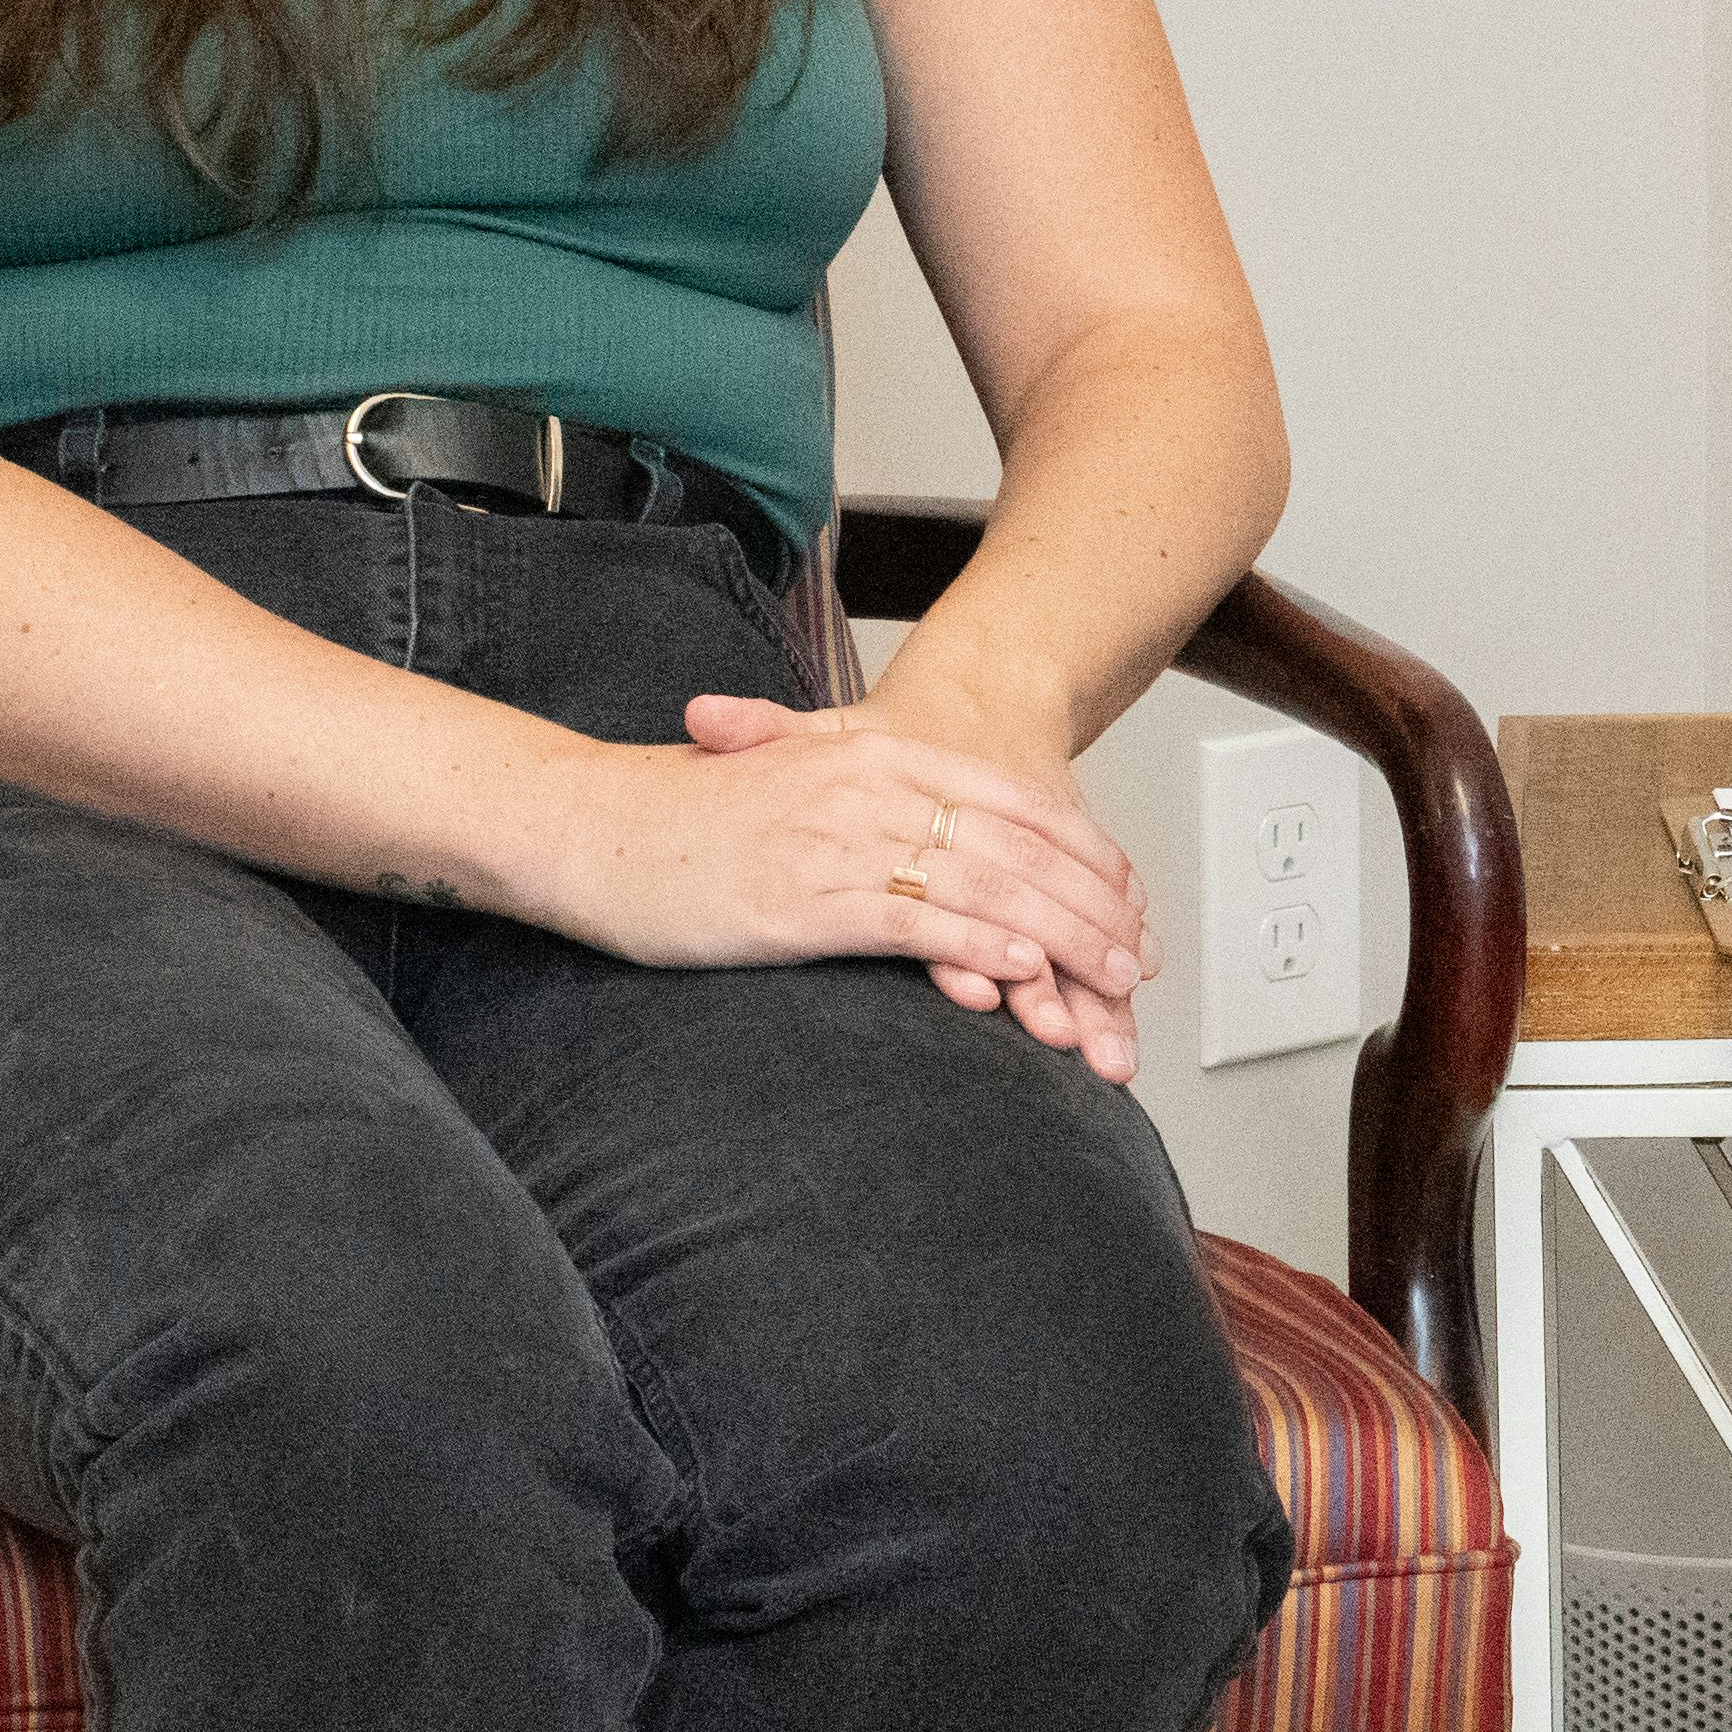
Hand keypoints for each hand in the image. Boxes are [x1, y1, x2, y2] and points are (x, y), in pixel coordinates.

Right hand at [548, 674, 1154, 1074]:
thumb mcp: (795, 782)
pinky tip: (1024, 975)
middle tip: (1141, 951)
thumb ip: (869, 797)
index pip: (1014, 801)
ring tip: (1112, 976)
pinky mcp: (808, 901)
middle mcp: (872, 789)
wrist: (590, 828)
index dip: (1083, 854)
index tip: (1129, 897)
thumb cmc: (687, 822)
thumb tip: (938, 837)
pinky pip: (915, 923)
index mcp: (876, 755)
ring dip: (1060, 937)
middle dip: (1092, 905)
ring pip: (984, 888)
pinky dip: (979, 948)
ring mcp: (842, 843)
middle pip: (1018, 847)